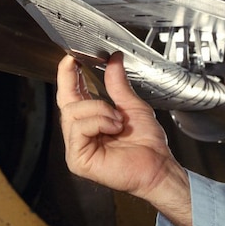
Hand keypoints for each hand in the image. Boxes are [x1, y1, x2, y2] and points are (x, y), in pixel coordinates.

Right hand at [56, 52, 191, 225]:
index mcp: (90, 120)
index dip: (67, 75)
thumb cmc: (148, 145)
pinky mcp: (77, 159)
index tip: (72, 58)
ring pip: (73, 112)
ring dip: (100, 110)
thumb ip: (118, 84)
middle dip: (80, 87)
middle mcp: (80, 133)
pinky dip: (99, 123)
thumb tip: (114, 60)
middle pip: (66, 100)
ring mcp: (76, 147)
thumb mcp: (132, 106)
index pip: (70, 94)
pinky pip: (79, 129)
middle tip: (91, 76)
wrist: (158, 167)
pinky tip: (114, 129)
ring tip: (118, 120)